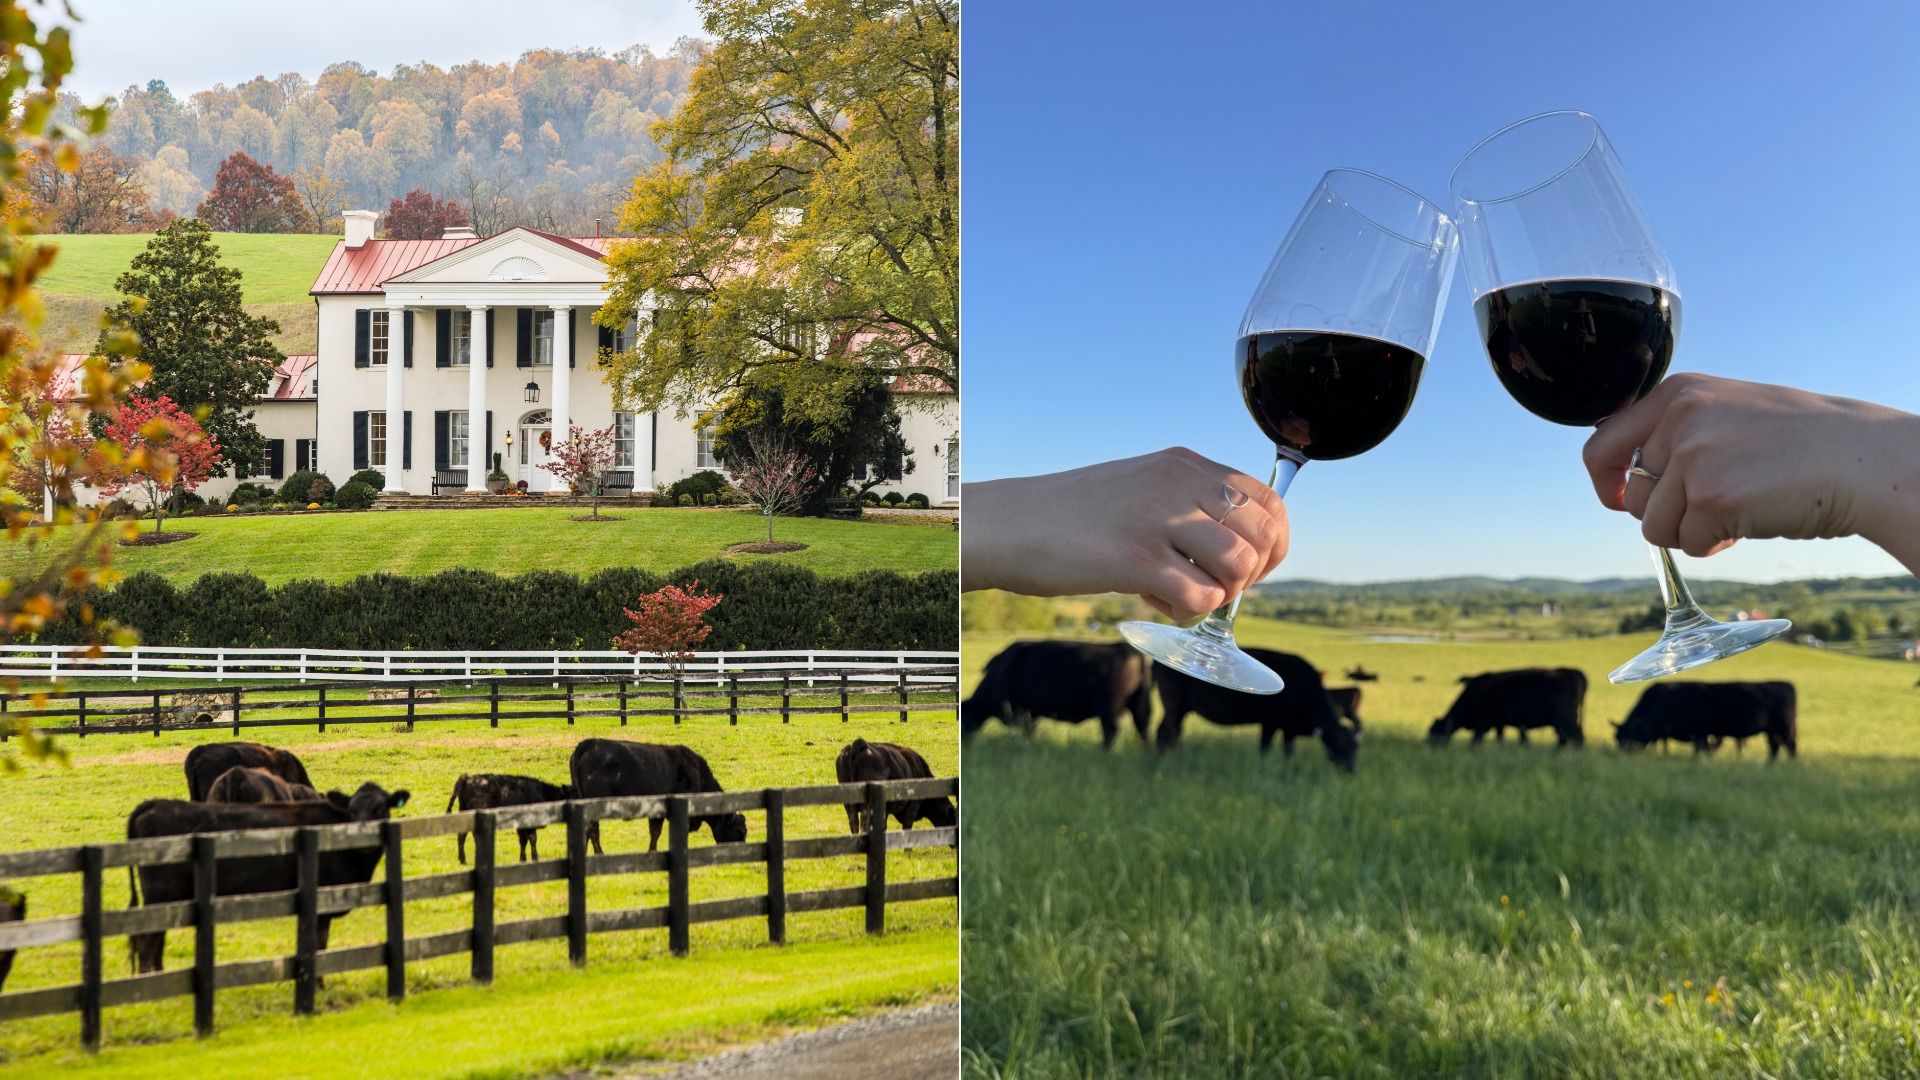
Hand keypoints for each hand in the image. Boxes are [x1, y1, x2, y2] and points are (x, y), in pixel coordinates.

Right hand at [962, 448, 1290, 621]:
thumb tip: (1238, 547)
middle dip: (1250, 575)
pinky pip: (1202, 598)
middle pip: (1262, 536)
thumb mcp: (1141, 487)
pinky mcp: (1136, 559)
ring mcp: (1159, 519)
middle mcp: (1178, 484)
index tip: (1247, 568)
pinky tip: (1155, 601)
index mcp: (1183, 464)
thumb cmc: (1073, 515)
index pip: (1268, 501)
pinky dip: (1189, 612)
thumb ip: (1187, 502)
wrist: (1010, 524)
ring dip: (1219, 594)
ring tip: (1179, 593)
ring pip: (1239, 567)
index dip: (1272, 544)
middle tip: (1211, 586)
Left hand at [1582, 374, 1919, 567]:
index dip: (1606, 482)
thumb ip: (1678, 433)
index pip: (1602, 444)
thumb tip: (1626, 479)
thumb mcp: (1728, 412)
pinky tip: (1753, 520)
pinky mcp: (1708, 498)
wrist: (1862, 460)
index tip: (1619, 499)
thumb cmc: (1801, 444)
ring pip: (1655, 527)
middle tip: (1723, 501)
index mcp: (1678, 393)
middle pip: (1636, 497)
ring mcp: (1691, 457)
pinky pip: (1687, 544)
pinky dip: (1716, 544)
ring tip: (1742, 507)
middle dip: (1671, 512)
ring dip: (1693, 531)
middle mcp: (1677, 419)